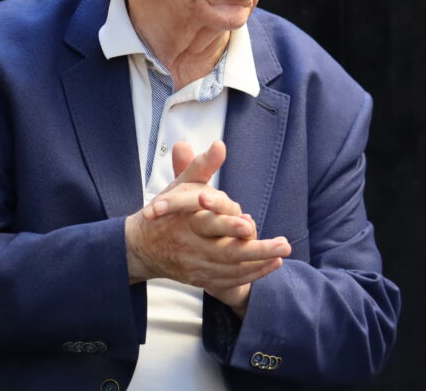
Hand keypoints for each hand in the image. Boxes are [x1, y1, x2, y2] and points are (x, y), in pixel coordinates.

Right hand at [125, 140, 291, 312]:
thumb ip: (202, 166)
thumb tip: (219, 144)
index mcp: (187, 223)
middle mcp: (192, 247)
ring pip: (231, 270)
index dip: (228, 226)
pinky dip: (251, 275)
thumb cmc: (168, 211)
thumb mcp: (181, 185)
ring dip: (259, 264)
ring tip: (281, 255)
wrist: (141, 247)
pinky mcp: (200, 279)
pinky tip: (271, 265)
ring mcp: (196, 266)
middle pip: (227, 254)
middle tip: (284, 245)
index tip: (249, 224)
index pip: (209, 225)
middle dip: (258, 251)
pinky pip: (229, 281)